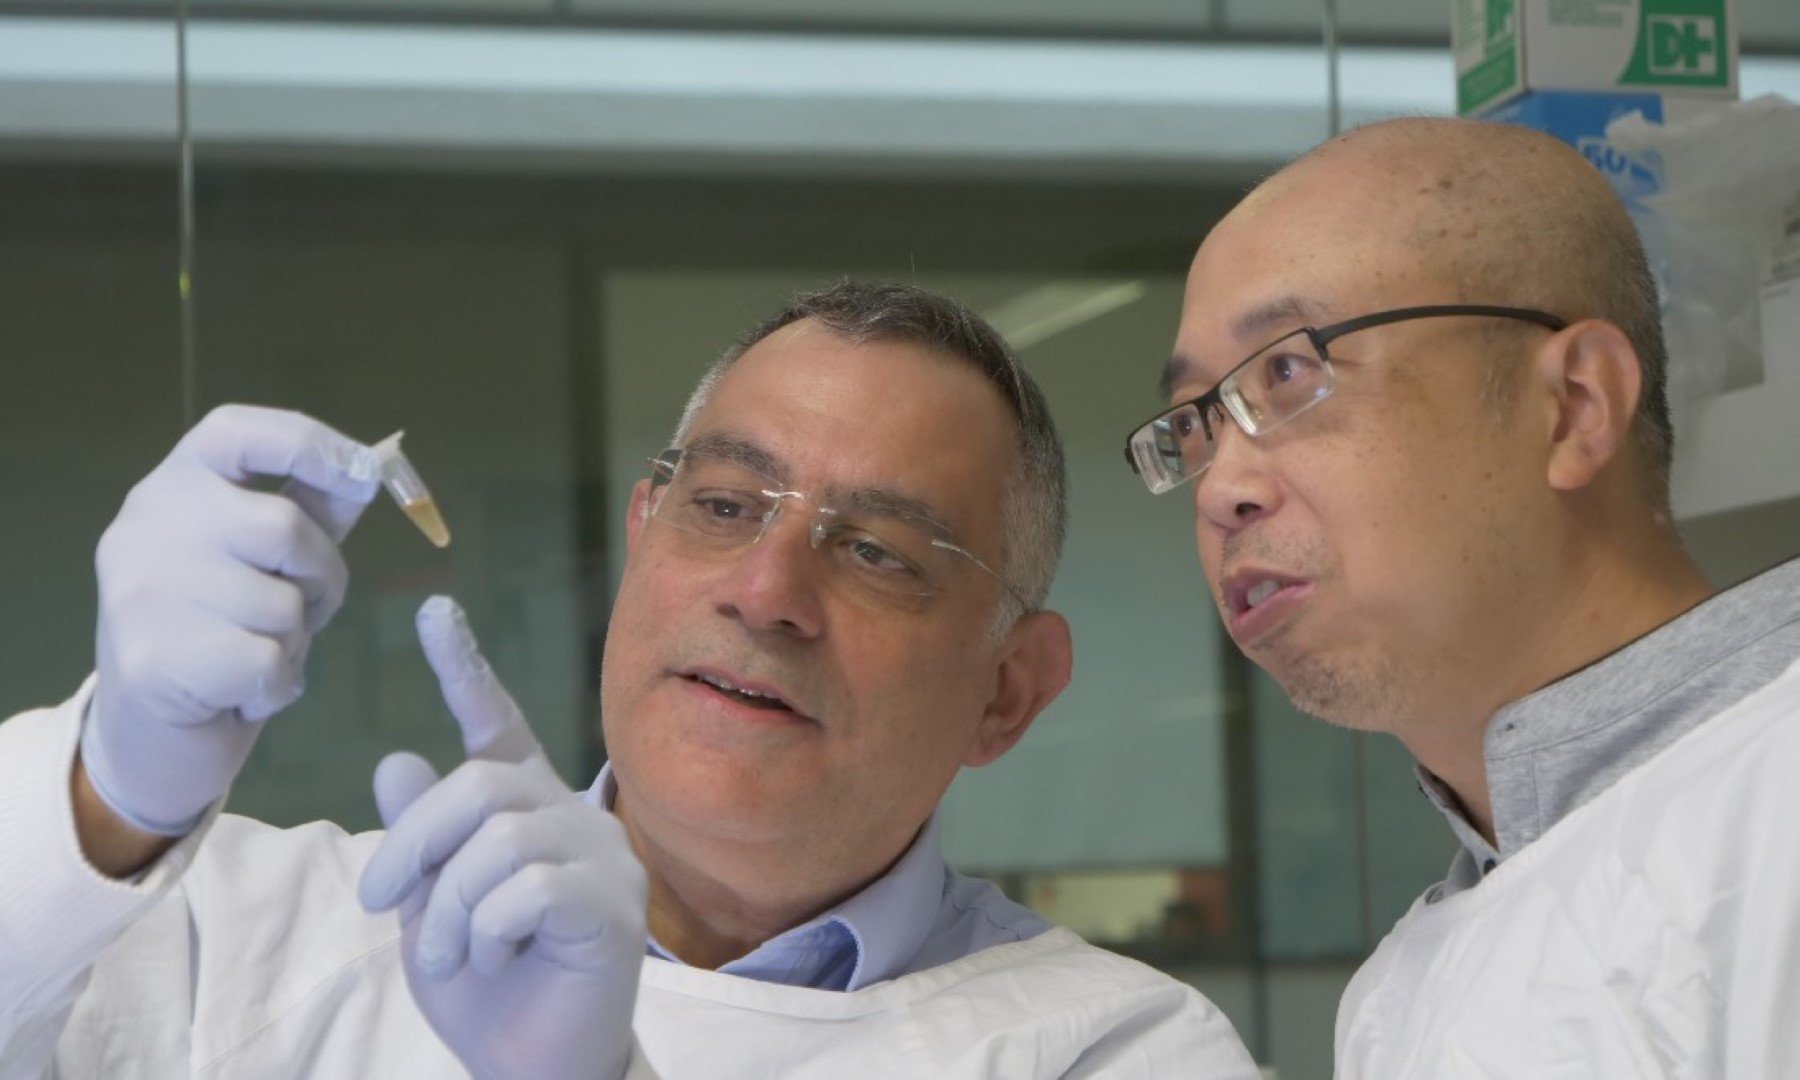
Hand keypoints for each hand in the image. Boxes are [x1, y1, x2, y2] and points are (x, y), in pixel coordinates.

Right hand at [84, 404, 380, 836]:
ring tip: (256, 648)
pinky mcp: (151, 659)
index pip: (238, 433)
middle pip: (282, 527)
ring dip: (294, 639)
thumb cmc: (224, 624)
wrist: (153, 728)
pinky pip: (266, 663)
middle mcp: (144, 525)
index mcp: (175, 485)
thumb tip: (372, 465)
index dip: (309, 444)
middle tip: (305, 607)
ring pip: (280, 605)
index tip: (362, 472)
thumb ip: (315, 508)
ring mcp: (139, 591)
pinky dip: (277, 685)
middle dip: (322, 575)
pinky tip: (242, 690)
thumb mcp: (271, 557)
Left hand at [359, 597, 646, 1079]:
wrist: (533, 1068)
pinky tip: (495, 956)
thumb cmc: (487, 991)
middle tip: (384, 900)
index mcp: (524, 811)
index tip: (435, 611)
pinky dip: (488, 927)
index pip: (497, 725)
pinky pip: (530, 887)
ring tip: (447, 952)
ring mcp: (601, 859)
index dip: (466, 667)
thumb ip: (422, 843)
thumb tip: (397, 759)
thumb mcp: (430, 912)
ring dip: (449, 903)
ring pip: (500, 837)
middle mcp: (570, 819)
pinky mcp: (615, 905)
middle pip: (479, 783)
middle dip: (415, 840)